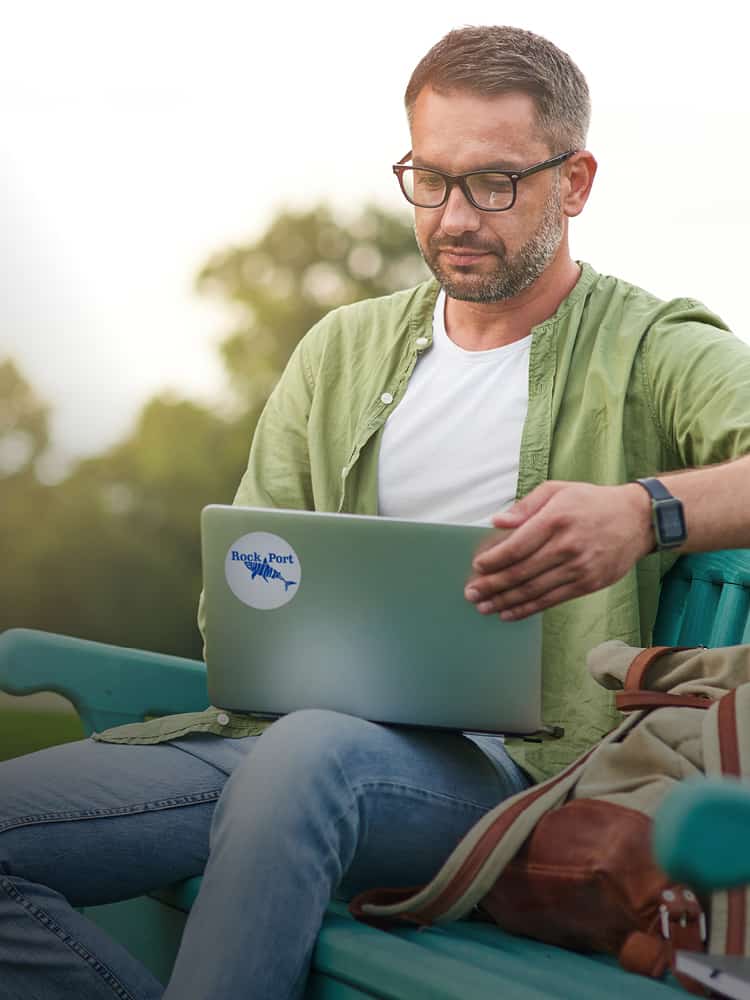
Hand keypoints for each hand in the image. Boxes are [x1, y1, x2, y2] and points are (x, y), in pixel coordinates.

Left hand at [464, 481, 653, 619]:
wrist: (638, 519)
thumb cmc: (591, 502)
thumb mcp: (558, 490)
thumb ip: (525, 506)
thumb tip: (497, 522)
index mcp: (555, 519)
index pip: (516, 546)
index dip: (493, 561)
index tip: (477, 567)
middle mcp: (566, 545)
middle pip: (521, 572)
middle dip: (492, 585)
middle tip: (471, 594)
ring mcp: (578, 568)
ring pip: (534, 590)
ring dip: (504, 601)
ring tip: (484, 607)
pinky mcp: (588, 583)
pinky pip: (551, 600)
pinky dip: (527, 608)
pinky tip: (509, 612)